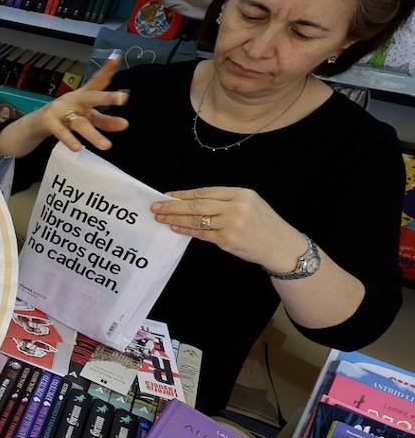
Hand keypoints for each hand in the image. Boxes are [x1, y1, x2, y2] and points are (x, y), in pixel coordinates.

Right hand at [33, 53, 130, 151]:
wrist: (38, 122)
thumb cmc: (68, 116)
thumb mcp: (88, 117)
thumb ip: (106, 121)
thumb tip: (125, 124)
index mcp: (84, 95)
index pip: (98, 81)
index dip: (107, 70)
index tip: (118, 57)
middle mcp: (74, 100)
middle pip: (91, 97)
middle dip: (106, 97)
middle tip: (123, 98)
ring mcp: (61, 110)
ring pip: (80, 123)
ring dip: (93, 135)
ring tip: (107, 146)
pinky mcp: (50, 122)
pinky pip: (62, 132)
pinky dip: (70, 140)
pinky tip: (78, 148)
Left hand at [150, 187, 308, 271]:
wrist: (282, 246)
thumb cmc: (264, 224)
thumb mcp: (250, 203)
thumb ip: (225, 201)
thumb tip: (192, 201)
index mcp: (241, 194)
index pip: (205, 192)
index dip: (184, 194)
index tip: (167, 195)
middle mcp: (236, 207)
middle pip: (197, 204)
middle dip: (173, 205)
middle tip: (155, 206)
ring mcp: (232, 224)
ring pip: (197, 219)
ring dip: (175, 218)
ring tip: (160, 217)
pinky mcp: (227, 240)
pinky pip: (202, 234)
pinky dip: (186, 230)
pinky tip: (174, 228)